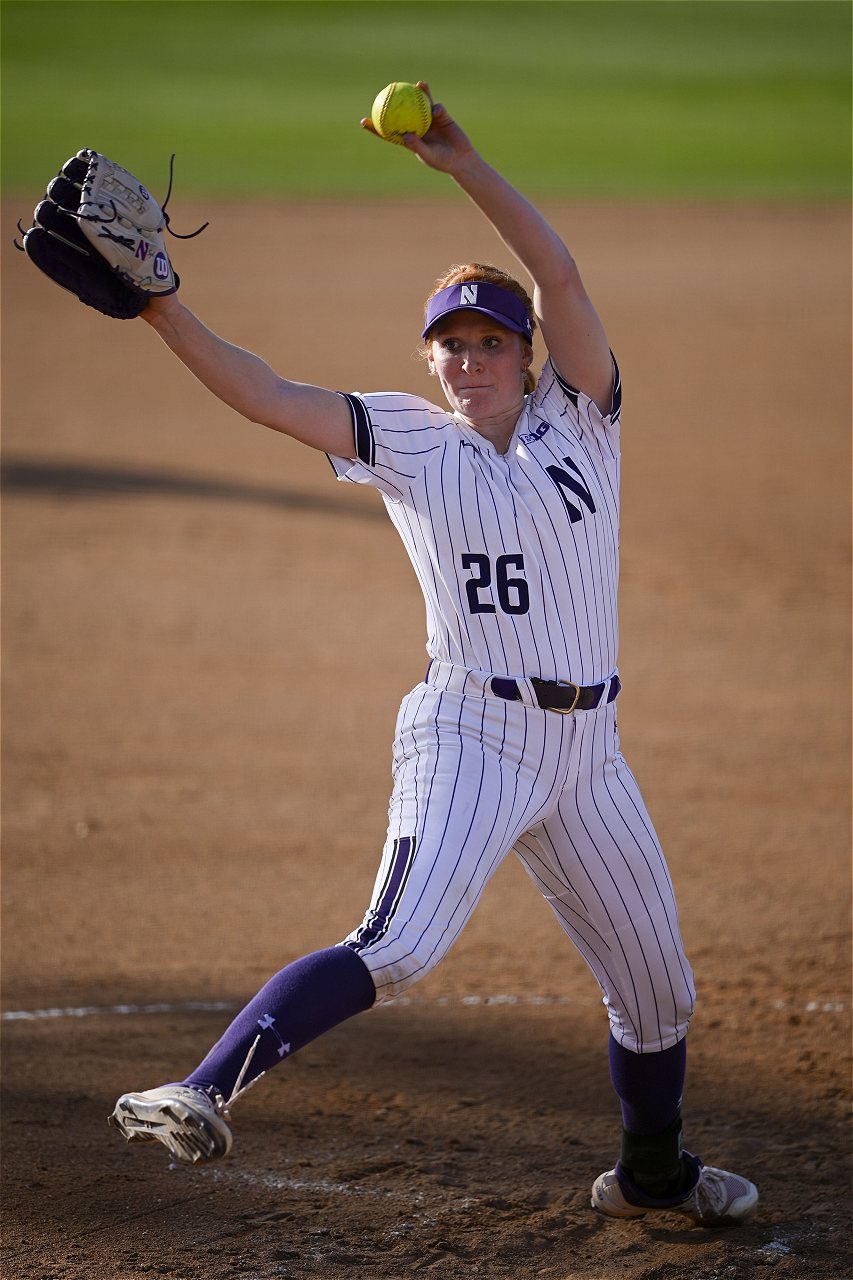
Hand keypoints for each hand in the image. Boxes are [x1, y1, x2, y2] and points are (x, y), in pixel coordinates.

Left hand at [360, 82, 477, 175]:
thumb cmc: (443, 161)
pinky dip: (436, 106)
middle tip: (385, 91)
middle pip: (401, 112)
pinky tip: (435, 105)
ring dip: (418, 93)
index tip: (363, 122)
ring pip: (420, 104)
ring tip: (417, 84)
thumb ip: (417, 145)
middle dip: (393, 102)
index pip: (388, 132)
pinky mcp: (441, 116)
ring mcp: (428, 119)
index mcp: (409, 139)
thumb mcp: (429, 155)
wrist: (461, 159)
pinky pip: (436, 107)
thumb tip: (405, 136)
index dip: (375, 127)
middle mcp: (416, 126)